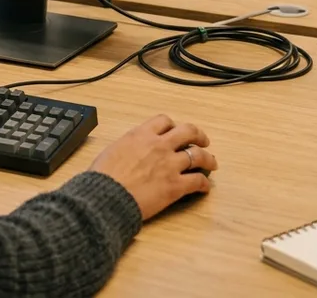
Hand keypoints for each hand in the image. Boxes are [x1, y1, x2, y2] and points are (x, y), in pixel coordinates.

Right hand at [91, 114, 216, 219]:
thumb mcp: (113, 149)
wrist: (107, 195)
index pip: (164, 120)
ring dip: (208, 158)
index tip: (175, 130)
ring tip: (212, 162)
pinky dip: (204, 184)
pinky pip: (197, 181)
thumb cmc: (104, 175)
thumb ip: (129, 146)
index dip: (173, 125)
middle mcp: (159, 145)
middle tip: (202, 140)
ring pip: (198, 155)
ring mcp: (170, 165)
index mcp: (141, 134)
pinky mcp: (175, 186)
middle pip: (187, 132)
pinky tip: (205, 187)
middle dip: (198, 135)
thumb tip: (131, 150)